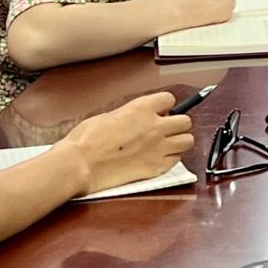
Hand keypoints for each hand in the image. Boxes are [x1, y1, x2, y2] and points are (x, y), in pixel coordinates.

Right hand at [63, 92, 193, 194]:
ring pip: (187, 141)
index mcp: (142, 108)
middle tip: (165, 130)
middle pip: (185, 121)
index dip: (164, 106)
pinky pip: (176, 160)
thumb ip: (130, 116)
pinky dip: (170, 159)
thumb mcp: (108, 116)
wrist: (80, 164)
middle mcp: (155, 126)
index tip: (159, 112)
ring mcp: (158, 148)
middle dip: (176, 124)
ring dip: (179, 142)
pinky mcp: (155, 168)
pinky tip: (158, 159)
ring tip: (166, 145)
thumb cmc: (86, 140)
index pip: (169, 99)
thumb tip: (136, 119)